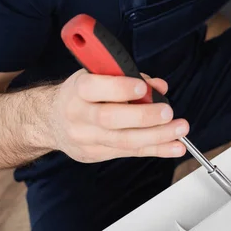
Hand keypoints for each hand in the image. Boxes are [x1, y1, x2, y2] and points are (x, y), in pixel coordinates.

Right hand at [46, 69, 188, 162]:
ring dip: (157, 136)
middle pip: (110, 119)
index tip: (142, 87)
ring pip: (123, 140)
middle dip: (143, 117)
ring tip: (180, 130)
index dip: (119, 88)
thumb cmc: (83, 93)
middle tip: (168, 113)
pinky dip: (156, 149)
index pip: (94, 88)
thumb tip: (159, 87)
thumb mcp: (100, 76)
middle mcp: (78, 114)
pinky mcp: (95, 155)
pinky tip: (174, 147)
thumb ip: (130, 78)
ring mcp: (85, 138)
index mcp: (78, 89)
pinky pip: (129, 152)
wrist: (50, 120)